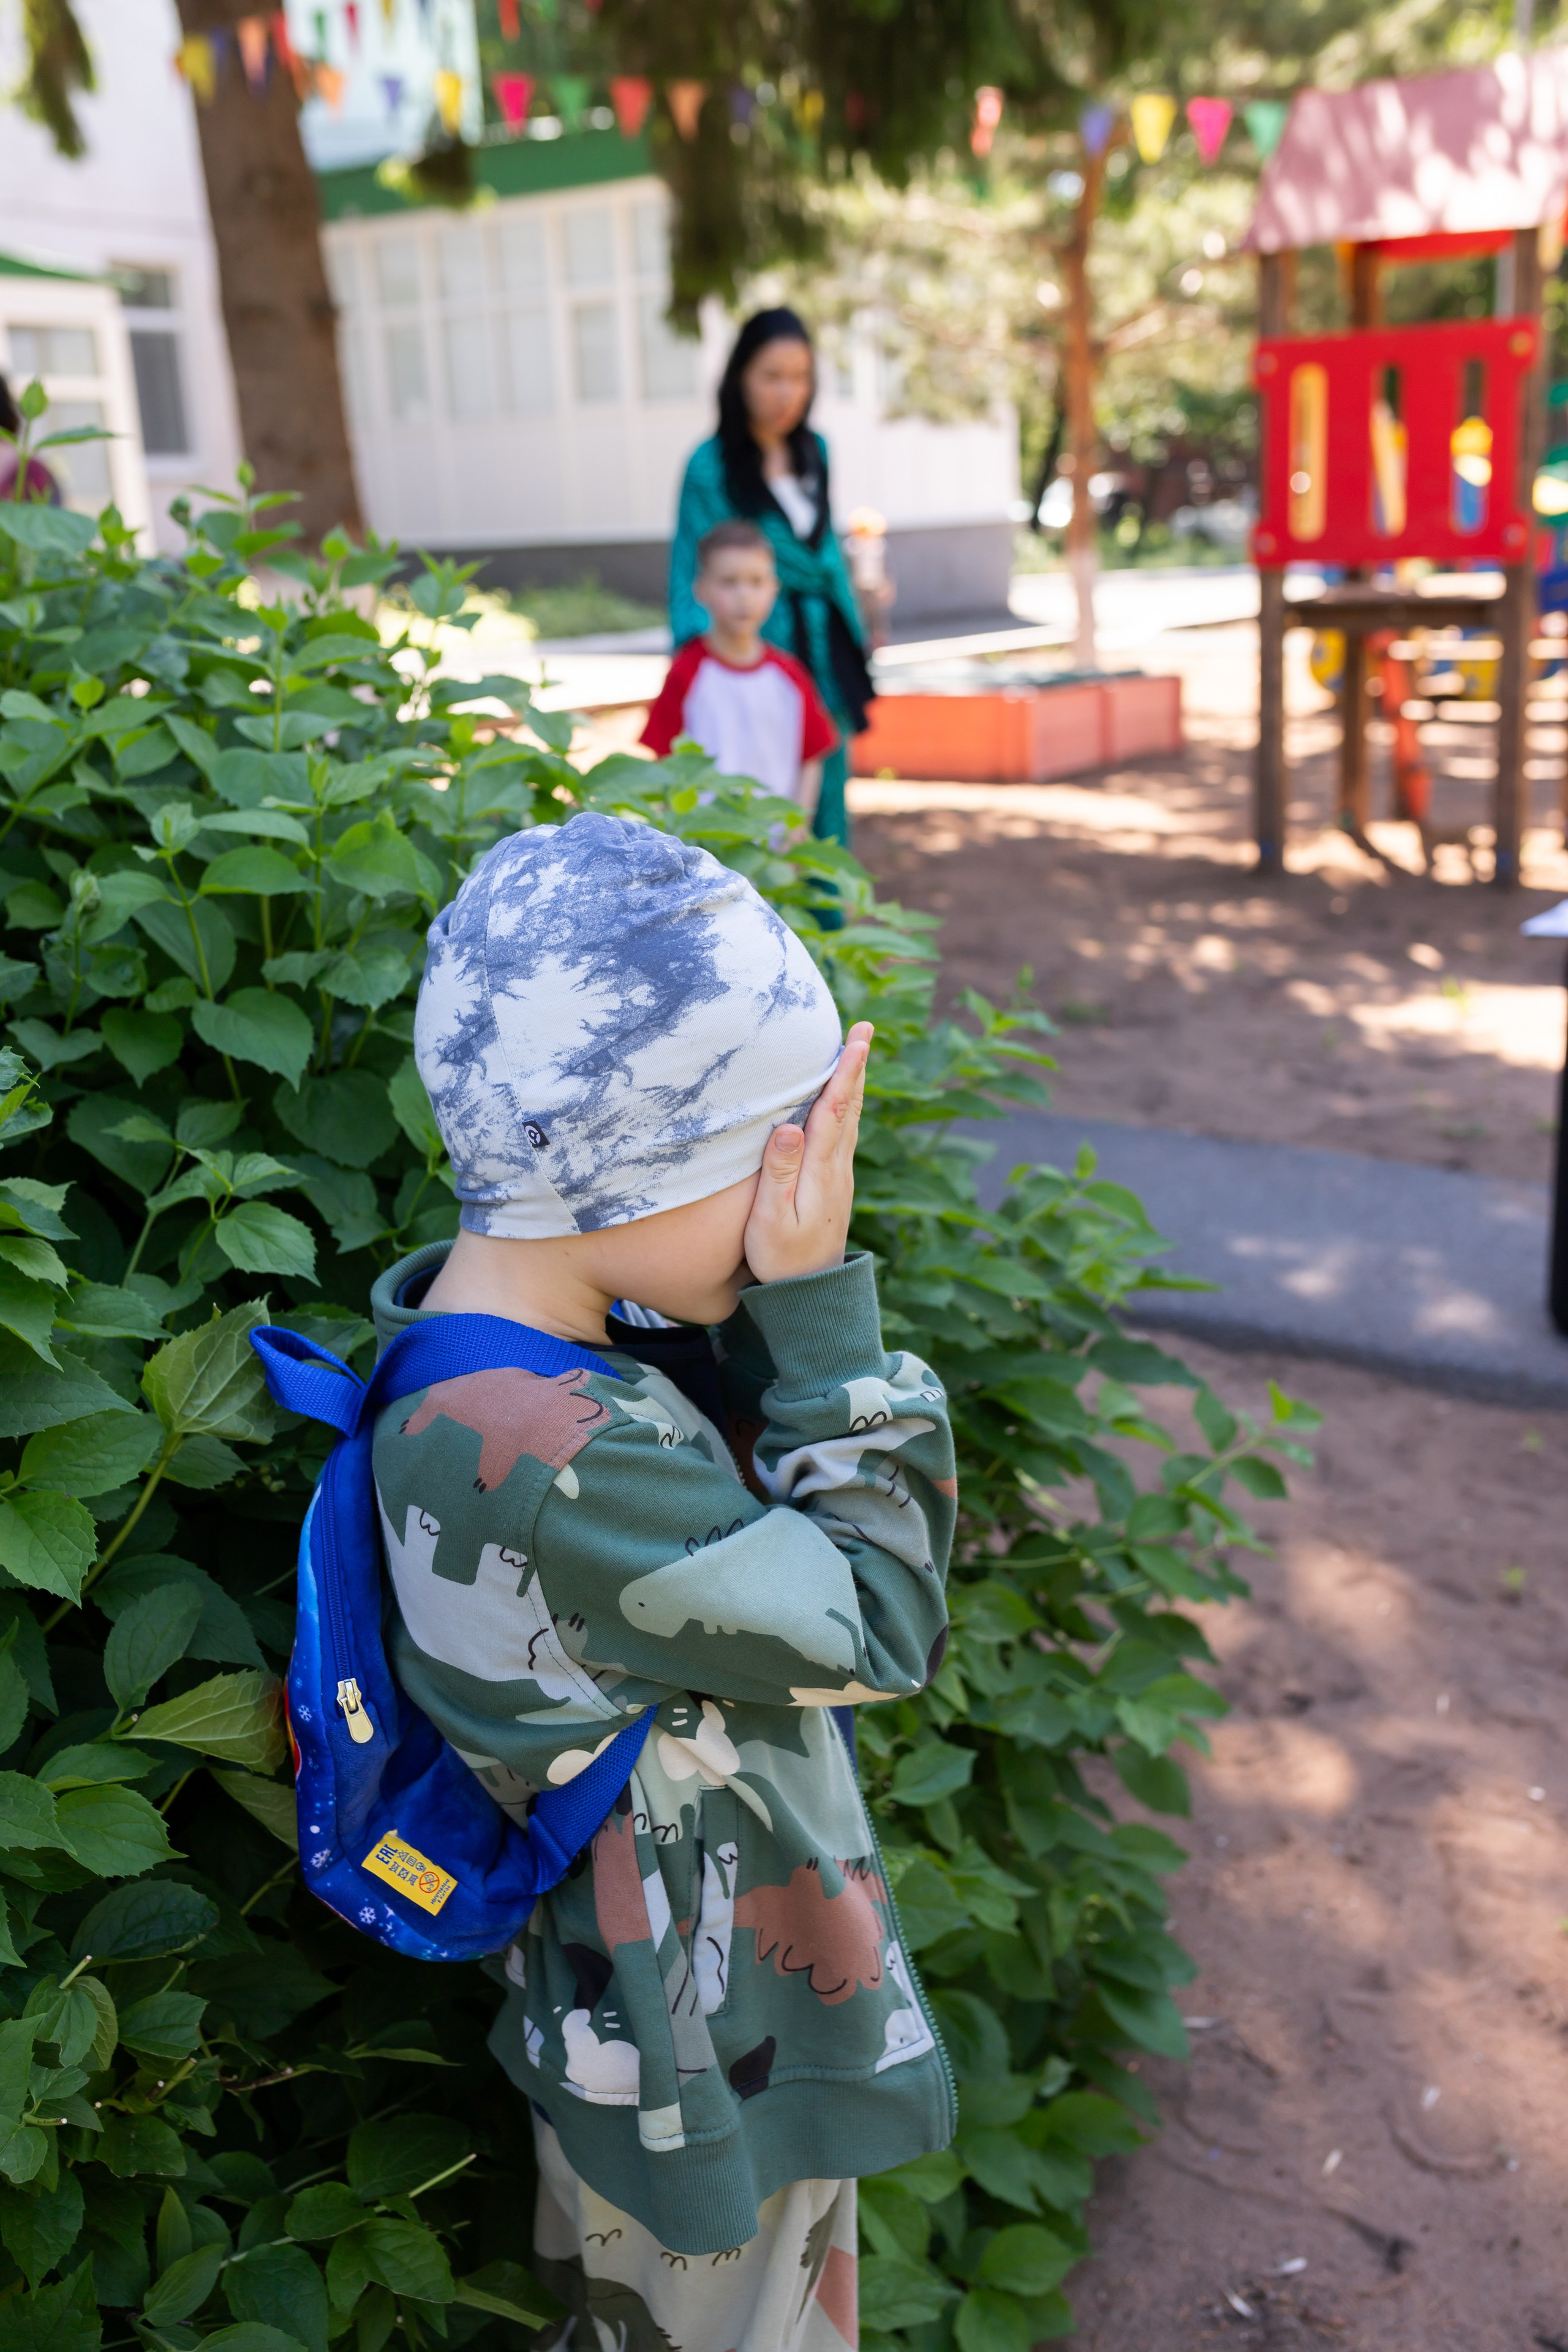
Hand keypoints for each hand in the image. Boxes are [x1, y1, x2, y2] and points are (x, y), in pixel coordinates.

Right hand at [743, 1023, 872, 1284]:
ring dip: (853, 1083)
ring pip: (850, 1120)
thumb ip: (779, 1174)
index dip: (843, 1074)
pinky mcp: (835, 1185)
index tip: (856, 1041)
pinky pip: (845, 1135)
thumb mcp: (770, 1220)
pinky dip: (847, 1107)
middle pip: (849, 1108)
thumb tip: (789, 1127)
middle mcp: (837, 1169)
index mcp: (822, 1172)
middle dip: (855, 1067)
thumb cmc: (781, 1259)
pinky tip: (844, 1099)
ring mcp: (840, 1177)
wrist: (810, 1294)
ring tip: (857, 1051)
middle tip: (864, 1029)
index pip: (835, 1112)